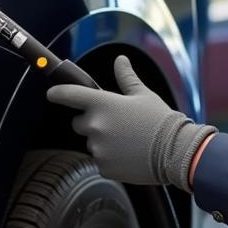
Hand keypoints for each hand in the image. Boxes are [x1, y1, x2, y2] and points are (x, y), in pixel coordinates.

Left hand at [47, 56, 216, 190]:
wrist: (175, 152)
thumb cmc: (161, 121)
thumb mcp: (143, 95)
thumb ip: (126, 78)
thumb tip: (120, 61)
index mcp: (104, 104)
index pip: (70, 95)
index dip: (58, 93)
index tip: (52, 93)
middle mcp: (96, 126)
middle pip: (79, 123)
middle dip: (92, 122)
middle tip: (115, 123)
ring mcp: (98, 149)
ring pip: (91, 143)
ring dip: (103, 141)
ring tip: (127, 141)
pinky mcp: (104, 167)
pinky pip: (100, 160)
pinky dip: (111, 158)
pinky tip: (128, 154)